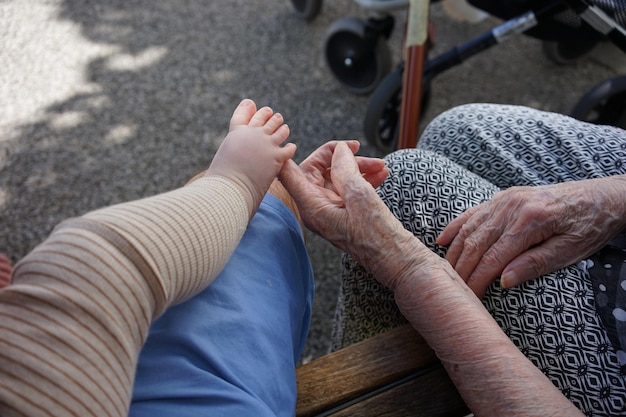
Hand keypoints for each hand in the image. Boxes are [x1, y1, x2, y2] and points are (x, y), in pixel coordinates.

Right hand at [206, 99, 295, 216]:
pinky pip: (289, 148)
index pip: (242, 115)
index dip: (248, 109)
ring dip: (282, 128)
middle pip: (265, 117)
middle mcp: (253, 134)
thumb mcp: (220, 158)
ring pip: (281, 129)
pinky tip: (291, 147)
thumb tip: (228, 157)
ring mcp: (266, 144)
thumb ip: (227, 151)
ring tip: (284, 128)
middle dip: (270, 116)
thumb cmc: (221, 178)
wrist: (231, 187)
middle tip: (275, 116)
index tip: (252, 104)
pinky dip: (290, 147)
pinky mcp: (277, 156)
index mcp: (236, 132)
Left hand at [279, 141, 416, 285]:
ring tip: (380, 165)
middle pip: (316, 171)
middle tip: (358, 149)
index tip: (294, 138)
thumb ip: (344, 169)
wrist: (397, 260)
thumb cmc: (377, 235)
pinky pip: (348, 188)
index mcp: (312, 207)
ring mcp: (332, 211)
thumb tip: (339, 150)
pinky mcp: (346, 212)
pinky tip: (382, 173)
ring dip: (357, 167)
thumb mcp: (360, 196)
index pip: (289, 175)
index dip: (289, 154)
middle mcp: (317, 208)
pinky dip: (363, 178)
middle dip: (339, 157)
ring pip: (336, 178)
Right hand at [437, 176, 625, 296]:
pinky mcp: (503, 196)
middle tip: (452, 293)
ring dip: (454, 253)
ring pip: (469, 228)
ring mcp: (505, 199)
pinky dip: (456, 227)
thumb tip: (504, 282)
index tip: (470, 300)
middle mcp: (512, 206)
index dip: (478, 280)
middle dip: (461, 270)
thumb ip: (535, 264)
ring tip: (445, 274)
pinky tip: (442, 241)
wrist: (604, 196)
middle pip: (476, 243)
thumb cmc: (591, 226)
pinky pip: (472, 212)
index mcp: (530, 220)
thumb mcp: (571, 251)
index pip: (493, 257)